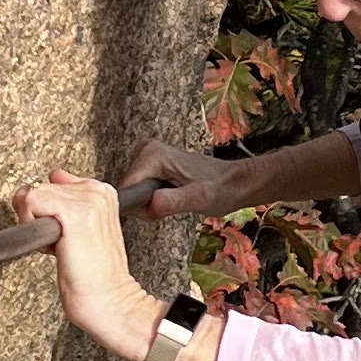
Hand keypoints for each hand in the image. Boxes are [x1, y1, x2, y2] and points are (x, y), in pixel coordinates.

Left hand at [17, 171, 155, 355]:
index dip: (49, 212)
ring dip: (36, 226)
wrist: (110, 302)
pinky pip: (29, 202)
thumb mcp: (78, 231)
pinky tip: (54, 246)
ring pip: (32, 195)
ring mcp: (87, 200)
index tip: (66, 236)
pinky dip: (31, 227)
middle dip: (40, 217)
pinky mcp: (73, 213)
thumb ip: (61, 202)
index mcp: (102, 193)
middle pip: (39, 188)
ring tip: (62, 247)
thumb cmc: (95, 278)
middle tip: (64, 244)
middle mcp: (97, 191)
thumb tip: (41, 181)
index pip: (53, 182)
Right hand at [122, 137, 244, 224]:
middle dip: (146, 205)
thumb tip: (150, 204)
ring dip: (151, 204)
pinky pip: (140, 190)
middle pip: (129, 191)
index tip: (161, 210)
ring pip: (134, 192)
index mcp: (153, 155)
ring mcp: (147, 156)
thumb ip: (174, 201)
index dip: (140, 207)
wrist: (234, 182)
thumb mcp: (199, 199)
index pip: (126, 190)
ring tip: (176, 200)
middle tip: (173, 205)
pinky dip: (154, 199)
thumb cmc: (221, 189)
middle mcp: (146, 150)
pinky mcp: (150, 164)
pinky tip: (172, 196)